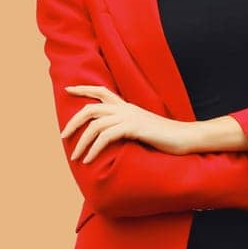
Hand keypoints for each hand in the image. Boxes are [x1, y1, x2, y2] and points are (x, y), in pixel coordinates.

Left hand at [61, 85, 196, 162]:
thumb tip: (110, 136)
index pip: (101, 91)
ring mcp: (129, 117)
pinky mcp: (133, 128)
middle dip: (74, 122)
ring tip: (76, 157)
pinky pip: (106, 137)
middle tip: (63, 136)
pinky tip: (90, 160)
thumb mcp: (141, 129)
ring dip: (82, 142)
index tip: (68, 89)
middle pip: (91, 108)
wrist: (184, 138)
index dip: (83, 89)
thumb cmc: (164, 138)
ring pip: (95, 125)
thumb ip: (126, 128)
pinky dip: (94, 149)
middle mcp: (125, 108)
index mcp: (126, 106)